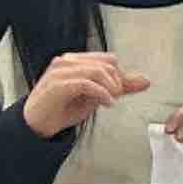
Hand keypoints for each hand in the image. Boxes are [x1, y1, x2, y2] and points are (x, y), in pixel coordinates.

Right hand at [20, 51, 148, 136]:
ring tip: (110, 100)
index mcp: (76, 61)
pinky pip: (87, 83)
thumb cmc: (63, 108)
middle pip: (107, 63)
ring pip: (98, 71)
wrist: (37, 124)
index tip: (120, 92)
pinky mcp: (58, 84)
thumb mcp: (97, 96)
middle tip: (115, 97)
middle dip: (117, 82)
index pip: (108, 59)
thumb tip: (145, 80)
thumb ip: (119, 87)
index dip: (120, 76)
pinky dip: (102, 94)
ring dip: (110, 88)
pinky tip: (106, 103)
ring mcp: (61, 71)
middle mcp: (67, 62)